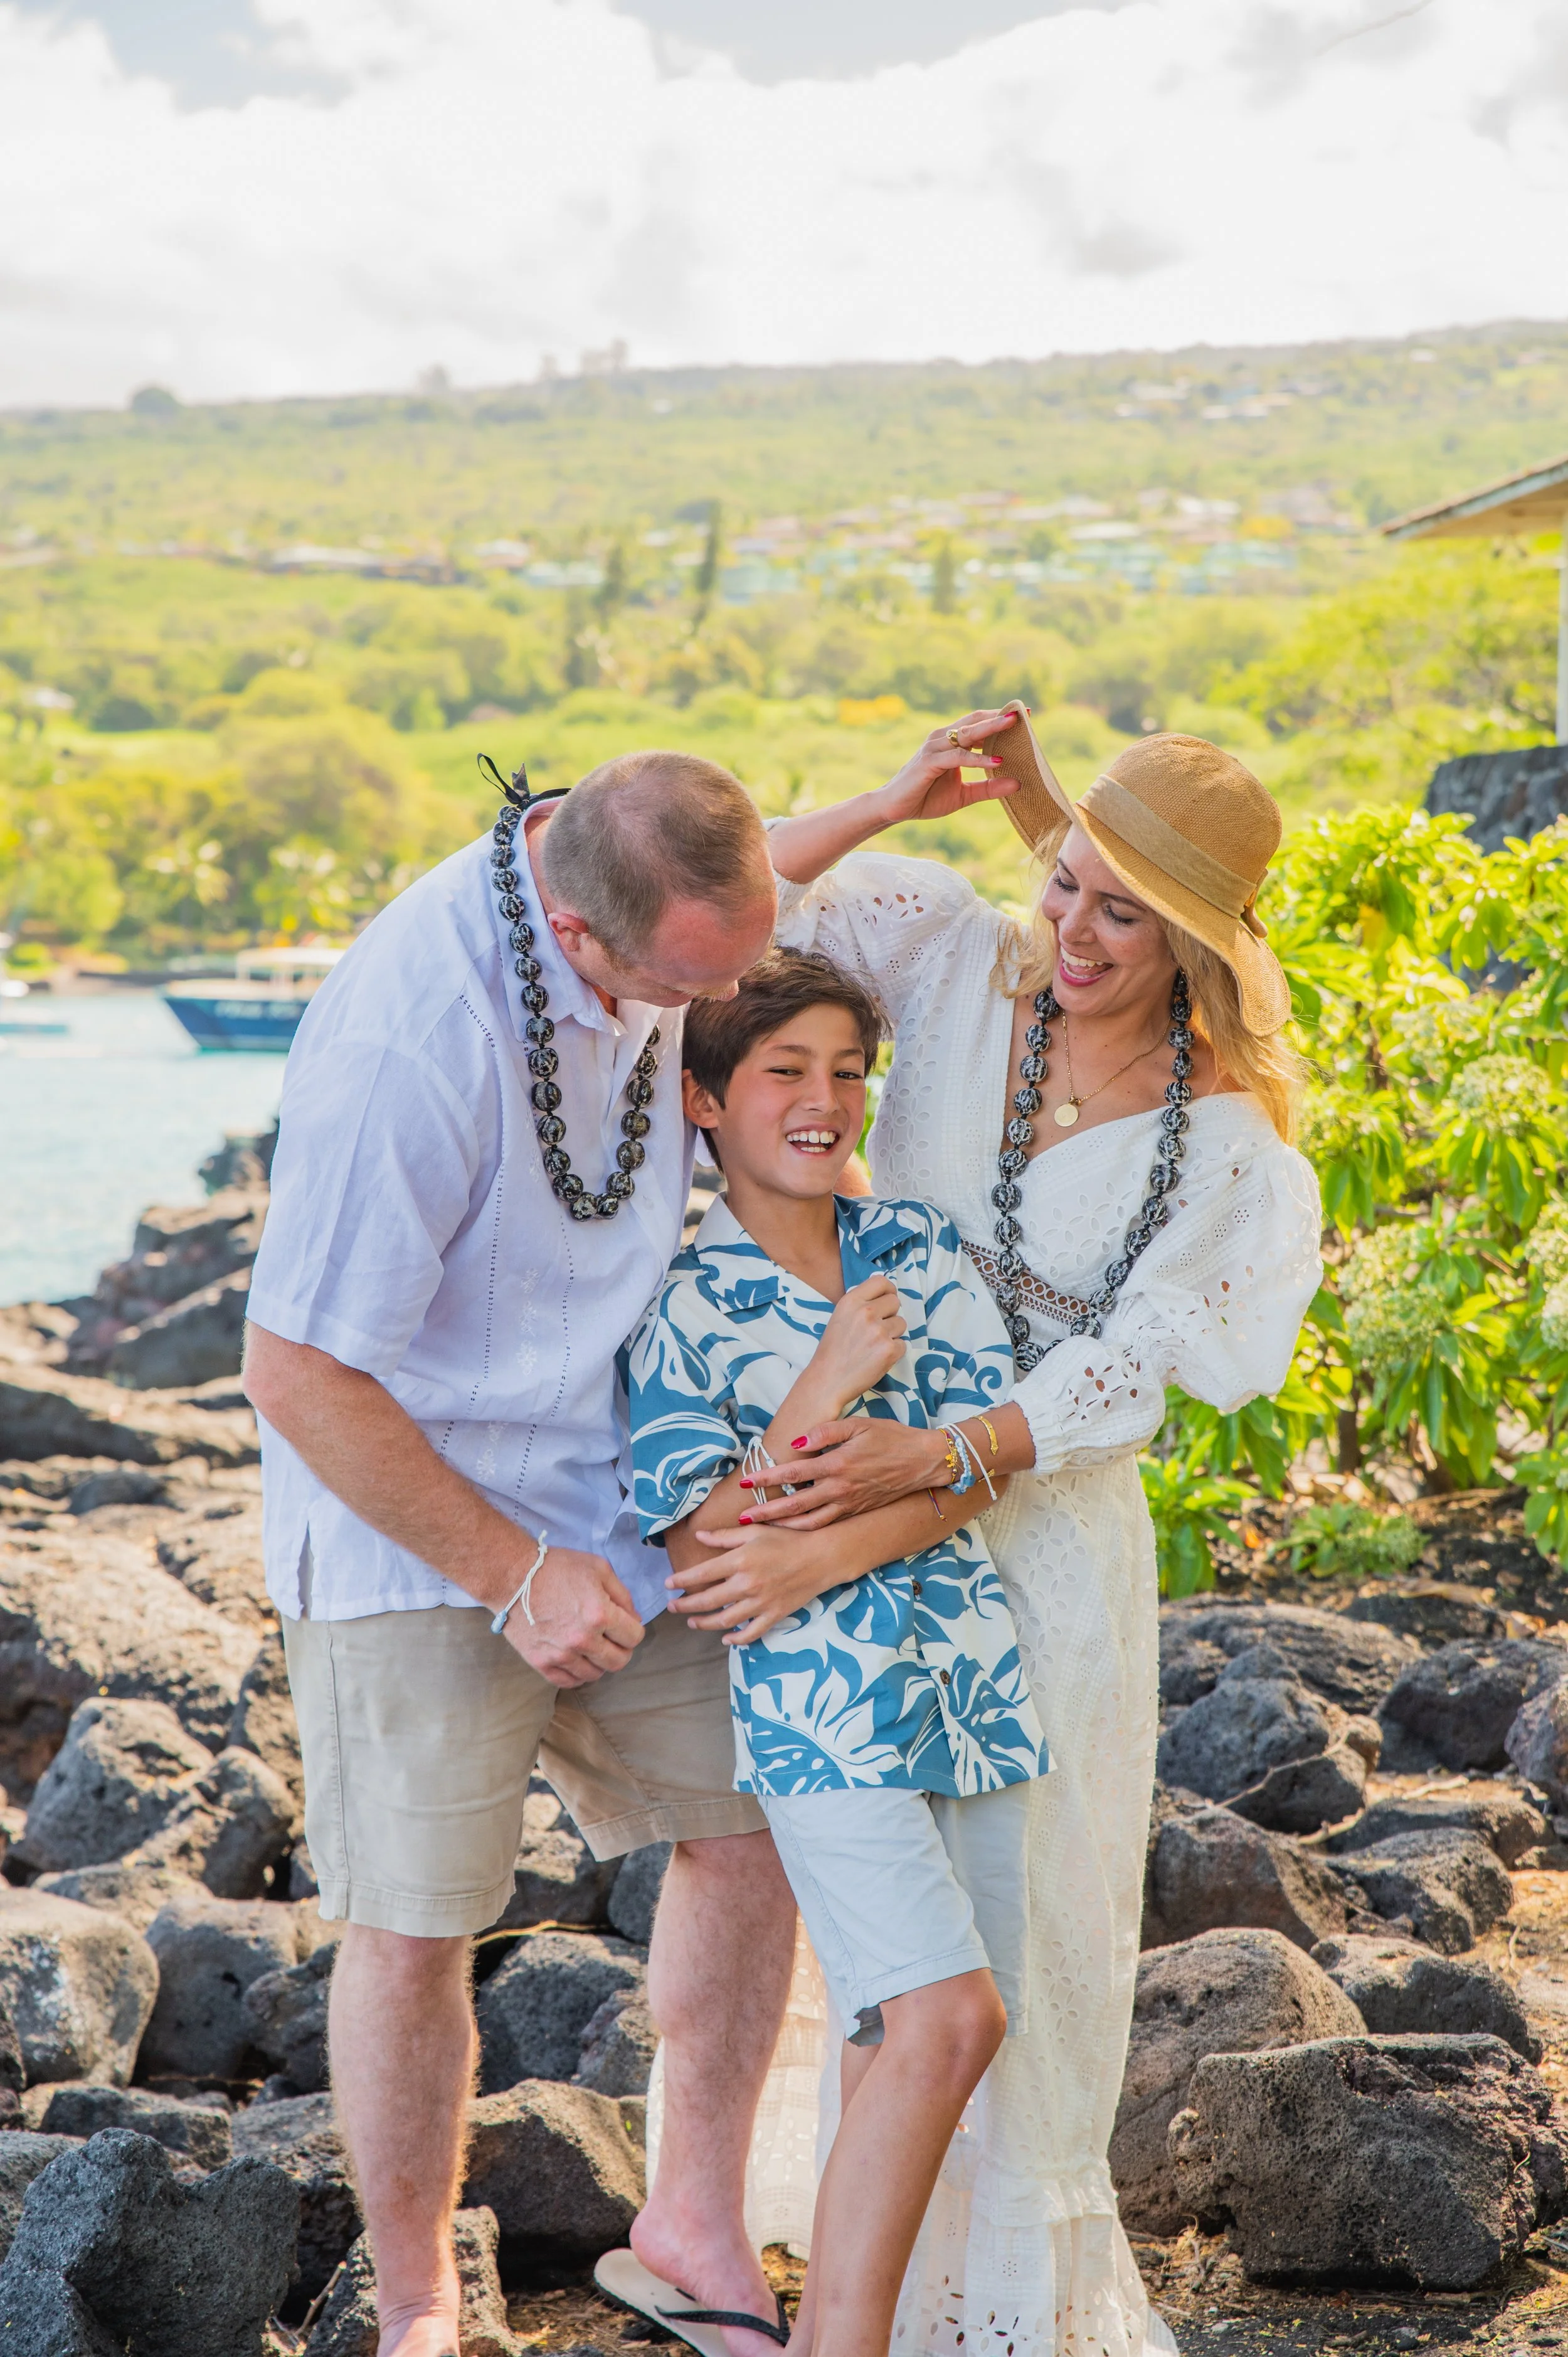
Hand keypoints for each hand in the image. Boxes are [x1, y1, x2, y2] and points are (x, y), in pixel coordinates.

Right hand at [499, 1546, 644, 1686]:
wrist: (512, 1577)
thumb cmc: (556, 1567)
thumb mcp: (598, 1568)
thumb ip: (622, 1595)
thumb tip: (634, 1619)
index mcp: (599, 1614)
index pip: (634, 1637)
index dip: (632, 1629)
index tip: (623, 1624)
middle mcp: (582, 1639)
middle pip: (619, 1661)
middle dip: (621, 1649)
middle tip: (611, 1638)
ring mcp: (561, 1654)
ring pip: (595, 1675)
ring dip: (599, 1662)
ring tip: (591, 1646)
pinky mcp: (541, 1663)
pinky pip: (569, 1682)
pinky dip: (578, 1674)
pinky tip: (576, 1659)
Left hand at [667, 1524, 843, 1642]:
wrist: (822, 1556)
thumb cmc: (788, 1539)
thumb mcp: (755, 1531)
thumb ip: (725, 1536)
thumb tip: (700, 1536)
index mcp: (740, 1561)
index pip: (701, 1574)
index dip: (681, 1580)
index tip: (668, 1584)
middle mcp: (747, 1584)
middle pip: (707, 1600)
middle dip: (685, 1605)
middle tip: (672, 1607)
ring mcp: (760, 1602)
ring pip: (725, 1620)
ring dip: (704, 1623)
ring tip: (692, 1622)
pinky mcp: (774, 1615)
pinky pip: (751, 1633)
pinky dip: (736, 1638)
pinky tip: (725, 1638)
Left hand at [738, 1417, 947, 1528]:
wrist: (924, 1462)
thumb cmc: (892, 1437)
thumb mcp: (860, 1424)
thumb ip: (827, 1431)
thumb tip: (798, 1441)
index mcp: (838, 1464)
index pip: (794, 1473)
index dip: (767, 1478)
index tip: (746, 1481)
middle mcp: (840, 1488)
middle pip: (795, 1504)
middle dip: (766, 1511)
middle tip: (742, 1516)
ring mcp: (849, 1503)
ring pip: (809, 1521)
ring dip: (782, 1525)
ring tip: (759, 1528)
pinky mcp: (856, 1511)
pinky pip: (826, 1524)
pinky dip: (805, 1529)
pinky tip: (792, 1528)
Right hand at [808, 1276, 908, 1412]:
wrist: (826, 1381)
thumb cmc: (832, 1351)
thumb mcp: (840, 1317)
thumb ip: (860, 1304)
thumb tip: (885, 1292)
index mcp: (851, 1301)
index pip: (881, 1281)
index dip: (888, 1291)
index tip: (886, 1301)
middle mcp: (865, 1312)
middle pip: (895, 1302)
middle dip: (890, 1315)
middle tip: (876, 1330)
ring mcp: (879, 1331)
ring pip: (901, 1323)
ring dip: (892, 1334)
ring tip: (873, 1346)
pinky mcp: (889, 1350)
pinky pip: (903, 1344)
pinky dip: (893, 1352)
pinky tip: (876, 1358)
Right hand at [874, 710, 1020, 828]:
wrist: (894, 809)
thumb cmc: (926, 798)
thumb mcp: (964, 795)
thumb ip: (988, 788)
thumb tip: (1017, 784)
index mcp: (950, 742)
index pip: (978, 724)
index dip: (999, 719)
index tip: (1025, 715)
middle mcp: (942, 739)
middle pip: (975, 721)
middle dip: (999, 717)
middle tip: (1024, 713)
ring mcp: (934, 748)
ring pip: (967, 734)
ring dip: (991, 729)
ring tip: (1014, 726)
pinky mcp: (929, 762)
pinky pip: (958, 757)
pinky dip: (978, 759)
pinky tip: (997, 762)